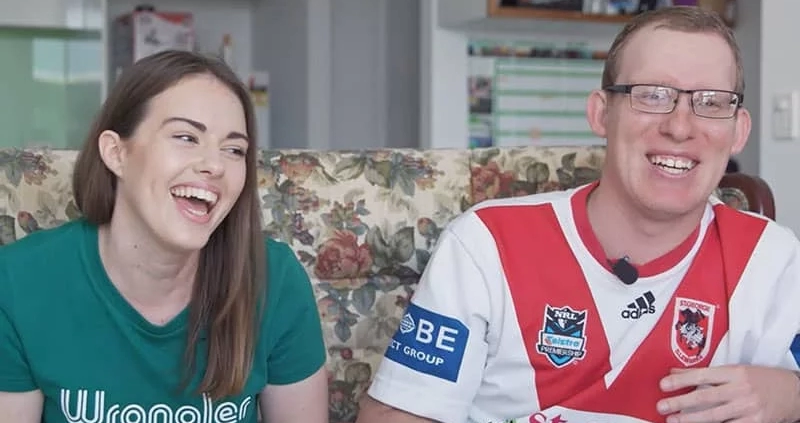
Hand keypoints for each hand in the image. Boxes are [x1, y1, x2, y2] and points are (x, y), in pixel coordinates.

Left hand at [656, 365, 799, 422]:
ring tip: (674, 420)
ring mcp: (748, 408)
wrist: (793, 392)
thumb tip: (676, 372)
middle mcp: (741, 389)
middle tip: (662, 406)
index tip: (663, 385)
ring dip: (691, 419)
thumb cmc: (762, 379)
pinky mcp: (755, 422)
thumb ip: (707, 373)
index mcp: (735, 372)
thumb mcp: (736, 370)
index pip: (702, 374)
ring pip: (714, 416)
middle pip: (705, 396)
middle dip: (681, 402)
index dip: (681, 380)